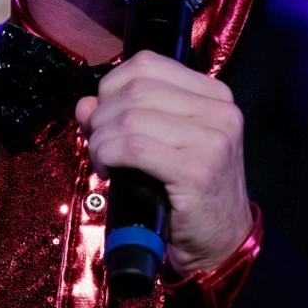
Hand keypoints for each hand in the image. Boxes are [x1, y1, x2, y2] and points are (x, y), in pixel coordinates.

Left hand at [75, 51, 252, 274]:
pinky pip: (133, 147)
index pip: (148, 64)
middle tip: (98, 143)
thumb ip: (126, 115)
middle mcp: (220, 111)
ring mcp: (212, 140)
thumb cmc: (189, 193)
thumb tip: (85, 104)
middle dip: (102, 115)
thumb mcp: (162, 143)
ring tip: (104, 161)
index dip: (112, 85)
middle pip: (135, 89)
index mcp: (214, 95)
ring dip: (101, 140)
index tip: (104, 116)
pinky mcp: (197, 170)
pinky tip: (108, 170)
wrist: (222, 243)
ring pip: (130, 117)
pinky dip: (108, 155)